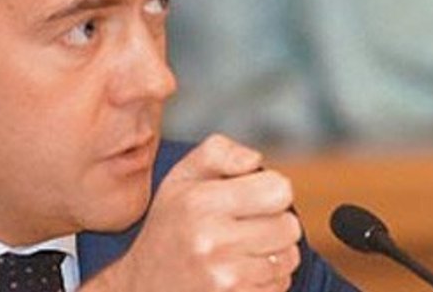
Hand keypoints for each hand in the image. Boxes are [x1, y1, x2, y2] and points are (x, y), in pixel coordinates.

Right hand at [83, 134, 301, 291]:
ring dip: (273, 252)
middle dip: (275, 222)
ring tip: (242, 250)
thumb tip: (256, 160)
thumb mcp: (181, 178)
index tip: (253, 196)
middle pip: (289, 225)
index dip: (271, 189)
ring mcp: (224, 277)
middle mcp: (211, 240)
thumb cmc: (170, 226)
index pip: (279, 190)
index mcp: (200, 202)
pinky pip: (281, 284)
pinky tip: (242, 272)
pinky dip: (268, 278)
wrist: (143, 284)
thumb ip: (220, 152)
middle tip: (248, 225)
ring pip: (288, 257)